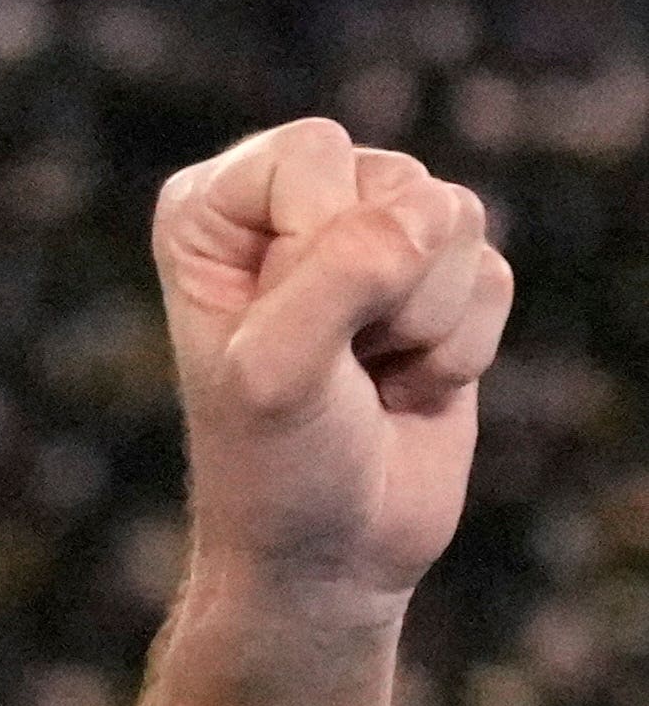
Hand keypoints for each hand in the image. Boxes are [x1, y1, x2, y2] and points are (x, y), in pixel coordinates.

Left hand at [151, 118, 512, 624]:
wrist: (330, 552)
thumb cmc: (274, 464)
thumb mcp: (276, 371)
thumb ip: (339, 276)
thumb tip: (430, 214)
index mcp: (212, 207)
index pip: (312, 154)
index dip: (316, 244)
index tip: (281, 326)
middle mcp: (288, 206)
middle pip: (397, 181)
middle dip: (382, 287)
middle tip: (333, 359)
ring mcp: (370, 239)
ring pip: (457, 220)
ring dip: (425, 321)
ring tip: (367, 371)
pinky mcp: (440, 284)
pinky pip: (494, 274)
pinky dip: (462, 346)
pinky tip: (408, 384)